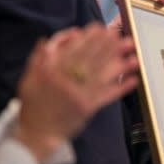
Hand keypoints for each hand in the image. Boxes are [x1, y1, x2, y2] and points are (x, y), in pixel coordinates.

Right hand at [14, 23, 138, 162]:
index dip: (89, 38)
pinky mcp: (87, 109)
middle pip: (92, 59)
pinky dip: (120, 87)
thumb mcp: (28, 78)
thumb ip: (38, 57)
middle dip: (109, 47)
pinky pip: (107, 96)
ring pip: (102, 75)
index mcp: (50, 71)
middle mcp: (66, 81)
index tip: (102, 28)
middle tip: (124, 37)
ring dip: (120, 65)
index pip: (74, 49)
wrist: (36, 135)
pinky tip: (133, 80)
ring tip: (134, 56)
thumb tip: (50, 39)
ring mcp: (78, 95)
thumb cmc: (33, 105)